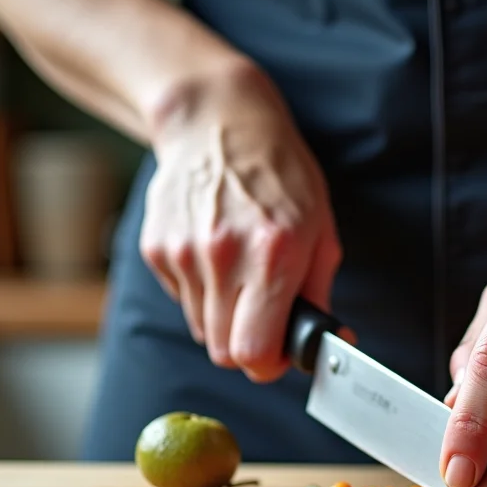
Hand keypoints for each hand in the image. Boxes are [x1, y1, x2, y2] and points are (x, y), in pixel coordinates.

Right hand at [140, 62, 341, 381]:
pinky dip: (200, 292)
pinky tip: (214, 254)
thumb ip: (320, 292)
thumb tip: (329, 342)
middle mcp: (223, 255)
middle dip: (247, 346)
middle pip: (224, 352)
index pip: (254, 352)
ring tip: (240, 274)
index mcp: (272, 253)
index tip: (278, 352)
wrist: (217, 122)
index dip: (269, 363)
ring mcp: (183, 252)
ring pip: (201, 329)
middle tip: (262, 319)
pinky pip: (182, 299)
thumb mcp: (319, 228)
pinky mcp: (156, 249)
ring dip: (223, 317)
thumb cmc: (279, 175)